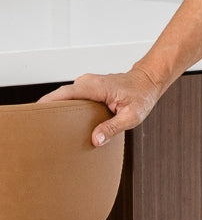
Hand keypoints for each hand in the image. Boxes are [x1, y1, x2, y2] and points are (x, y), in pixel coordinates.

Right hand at [38, 66, 162, 146]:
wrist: (148, 80)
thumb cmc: (142, 95)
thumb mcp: (132, 116)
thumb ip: (113, 127)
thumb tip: (95, 139)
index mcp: (95, 87)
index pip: (64, 94)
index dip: (47, 104)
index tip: (35, 116)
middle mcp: (88, 82)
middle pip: (59, 96)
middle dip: (47, 111)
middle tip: (38, 131)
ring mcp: (87, 84)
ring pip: (64, 97)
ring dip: (55, 111)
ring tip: (48, 131)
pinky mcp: (88, 88)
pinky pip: (71, 97)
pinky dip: (64, 109)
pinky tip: (62, 124)